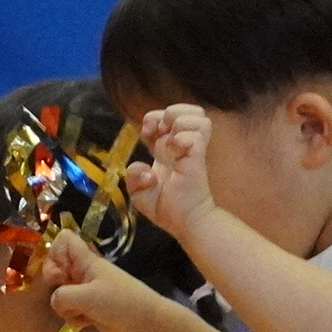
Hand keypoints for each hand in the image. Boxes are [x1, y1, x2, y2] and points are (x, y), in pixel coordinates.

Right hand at [47, 232, 167, 331]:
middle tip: (65, 294)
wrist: (144, 322)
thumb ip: (63, 296)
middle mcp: (83, 272)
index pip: (64, 239)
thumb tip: (55, 300)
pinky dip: (74, 317)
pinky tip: (87, 321)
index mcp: (86, 261)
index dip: (55, 252)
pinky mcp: (87, 307)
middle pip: (55, 268)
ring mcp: (84, 290)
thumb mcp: (88, 296)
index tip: (59, 271)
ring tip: (82, 312)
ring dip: (66, 307)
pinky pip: (69, 309)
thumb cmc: (119, 302)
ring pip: (60, 293)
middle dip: (56, 285)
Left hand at [126, 103, 217, 235]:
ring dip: (180, 121)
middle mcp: (180, 145)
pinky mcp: (198, 157)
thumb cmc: (167, 209)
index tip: (148, 133)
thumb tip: (145, 169)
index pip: (162, 118)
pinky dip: (185, 136)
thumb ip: (133, 178)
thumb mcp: (139, 194)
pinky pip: (197, 133)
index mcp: (166, 150)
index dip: (153, 119)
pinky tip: (177, 149)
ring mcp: (192, 149)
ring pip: (197, 115)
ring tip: (173, 138)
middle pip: (182, 109)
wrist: (185, 222)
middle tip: (160, 131)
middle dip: (167, 114)